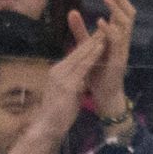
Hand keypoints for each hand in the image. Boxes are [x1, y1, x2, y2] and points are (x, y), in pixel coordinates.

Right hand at [4, 26, 105, 153]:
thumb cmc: (58, 113)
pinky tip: (100, 48)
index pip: (74, 55)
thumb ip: (73, 82)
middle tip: (104, 26)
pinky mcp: (67, 85)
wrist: (47, 127)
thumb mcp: (67, 92)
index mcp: (57, 72)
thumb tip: (81, 76)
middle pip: (77, 52)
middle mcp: (57, 71)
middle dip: (92, 39)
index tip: (98, 34)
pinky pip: (83, 67)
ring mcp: (61, 78)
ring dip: (94, 43)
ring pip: (81, 56)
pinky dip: (92, 56)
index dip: (87, 44)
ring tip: (105, 32)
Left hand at [71, 0, 135, 118]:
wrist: (103, 95)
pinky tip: (101, 22)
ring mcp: (122, 50)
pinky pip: (116, 43)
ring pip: (125, 25)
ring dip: (116, 9)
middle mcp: (123, 41)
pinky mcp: (118, 60)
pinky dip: (109, 31)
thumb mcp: (87, 47)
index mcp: (117, 36)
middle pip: (128, 13)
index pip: (121, 11)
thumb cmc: (97, 72)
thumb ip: (80, 30)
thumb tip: (72, 11)